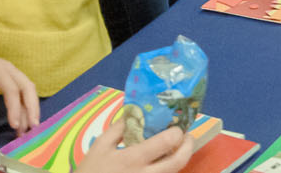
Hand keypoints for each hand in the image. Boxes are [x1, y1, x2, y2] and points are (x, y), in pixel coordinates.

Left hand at [0, 45, 39, 134]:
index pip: (12, 90)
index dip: (15, 108)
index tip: (14, 126)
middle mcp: (10, 69)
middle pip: (28, 87)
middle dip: (32, 108)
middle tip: (33, 128)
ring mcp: (13, 72)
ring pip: (29, 89)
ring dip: (32, 108)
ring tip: (30, 128)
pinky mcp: (14, 77)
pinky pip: (25, 90)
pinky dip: (28, 104)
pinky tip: (26, 118)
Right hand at [76, 123, 192, 172]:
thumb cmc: (91, 172)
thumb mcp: (99, 147)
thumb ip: (117, 129)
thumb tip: (133, 114)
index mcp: (133, 159)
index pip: (166, 142)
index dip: (177, 132)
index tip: (177, 126)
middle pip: (178, 162)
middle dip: (189, 147)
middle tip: (188, 137)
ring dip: (179, 159)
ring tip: (175, 149)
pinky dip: (168, 170)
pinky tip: (162, 162)